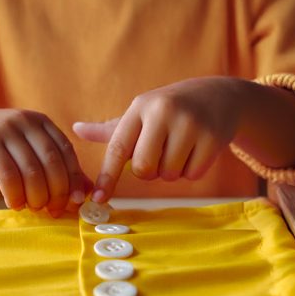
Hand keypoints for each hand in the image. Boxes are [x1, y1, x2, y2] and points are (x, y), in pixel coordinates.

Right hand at [0, 105, 89, 216]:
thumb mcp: (25, 151)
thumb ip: (54, 167)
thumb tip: (86, 192)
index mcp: (40, 121)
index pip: (66, 151)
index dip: (73, 178)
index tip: (74, 201)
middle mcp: (24, 121)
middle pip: (51, 162)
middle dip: (56, 191)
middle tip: (53, 210)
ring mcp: (3, 130)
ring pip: (30, 170)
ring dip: (35, 196)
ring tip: (32, 208)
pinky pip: (7, 175)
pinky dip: (14, 194)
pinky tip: (14, 204)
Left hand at [74, 77, 246, 202]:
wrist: (218, 96)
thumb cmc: (170, 109)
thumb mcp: (141, 113)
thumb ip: (110, 129)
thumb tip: (76, 129)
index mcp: (140, 108)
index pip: (118, 147)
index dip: (107, 176)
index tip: (97, 199)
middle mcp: (163, 112)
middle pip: (143, 168)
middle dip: (149, 171)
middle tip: (159, 154)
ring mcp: (190, 124)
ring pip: (168, 175)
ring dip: (172, 171)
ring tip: (180, 147)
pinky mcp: (212, 137)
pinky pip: (192, 175)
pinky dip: (192, 170)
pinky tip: (197, 149)